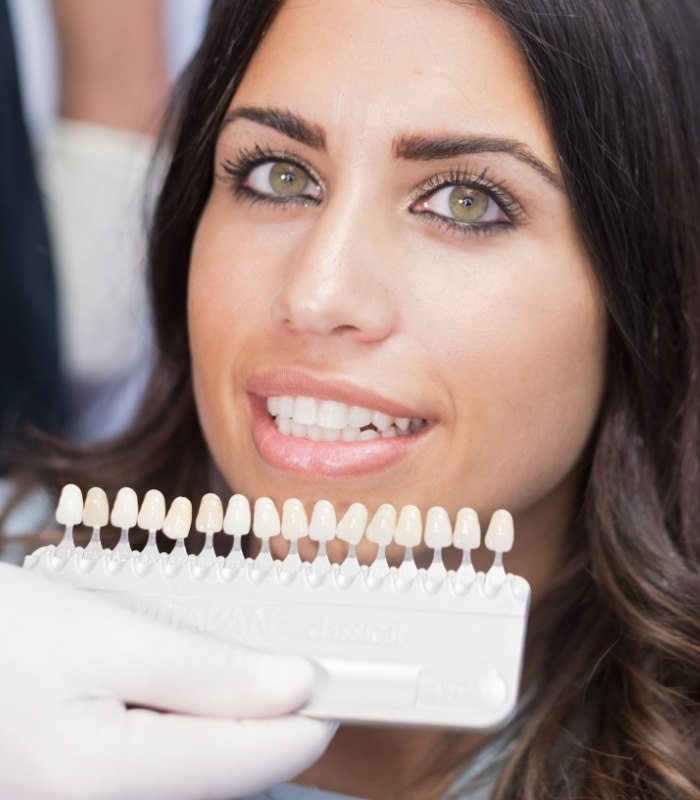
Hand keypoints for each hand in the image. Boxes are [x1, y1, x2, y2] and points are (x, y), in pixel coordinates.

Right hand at [0, 561, 335, 799]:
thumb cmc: (3, 635)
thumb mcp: (107, 636)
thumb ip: (205, 671)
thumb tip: (295, 686)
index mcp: (103, 779)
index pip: (252, 761)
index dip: (309, 717)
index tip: (345, 678)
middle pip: (226, 773)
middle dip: (266, 716)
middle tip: (290, 655)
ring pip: (196, 774)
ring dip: (226, 722)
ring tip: (231, 663)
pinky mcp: (87, 795)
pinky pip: (160, 773)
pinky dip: (187, 730)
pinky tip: (181, 689)